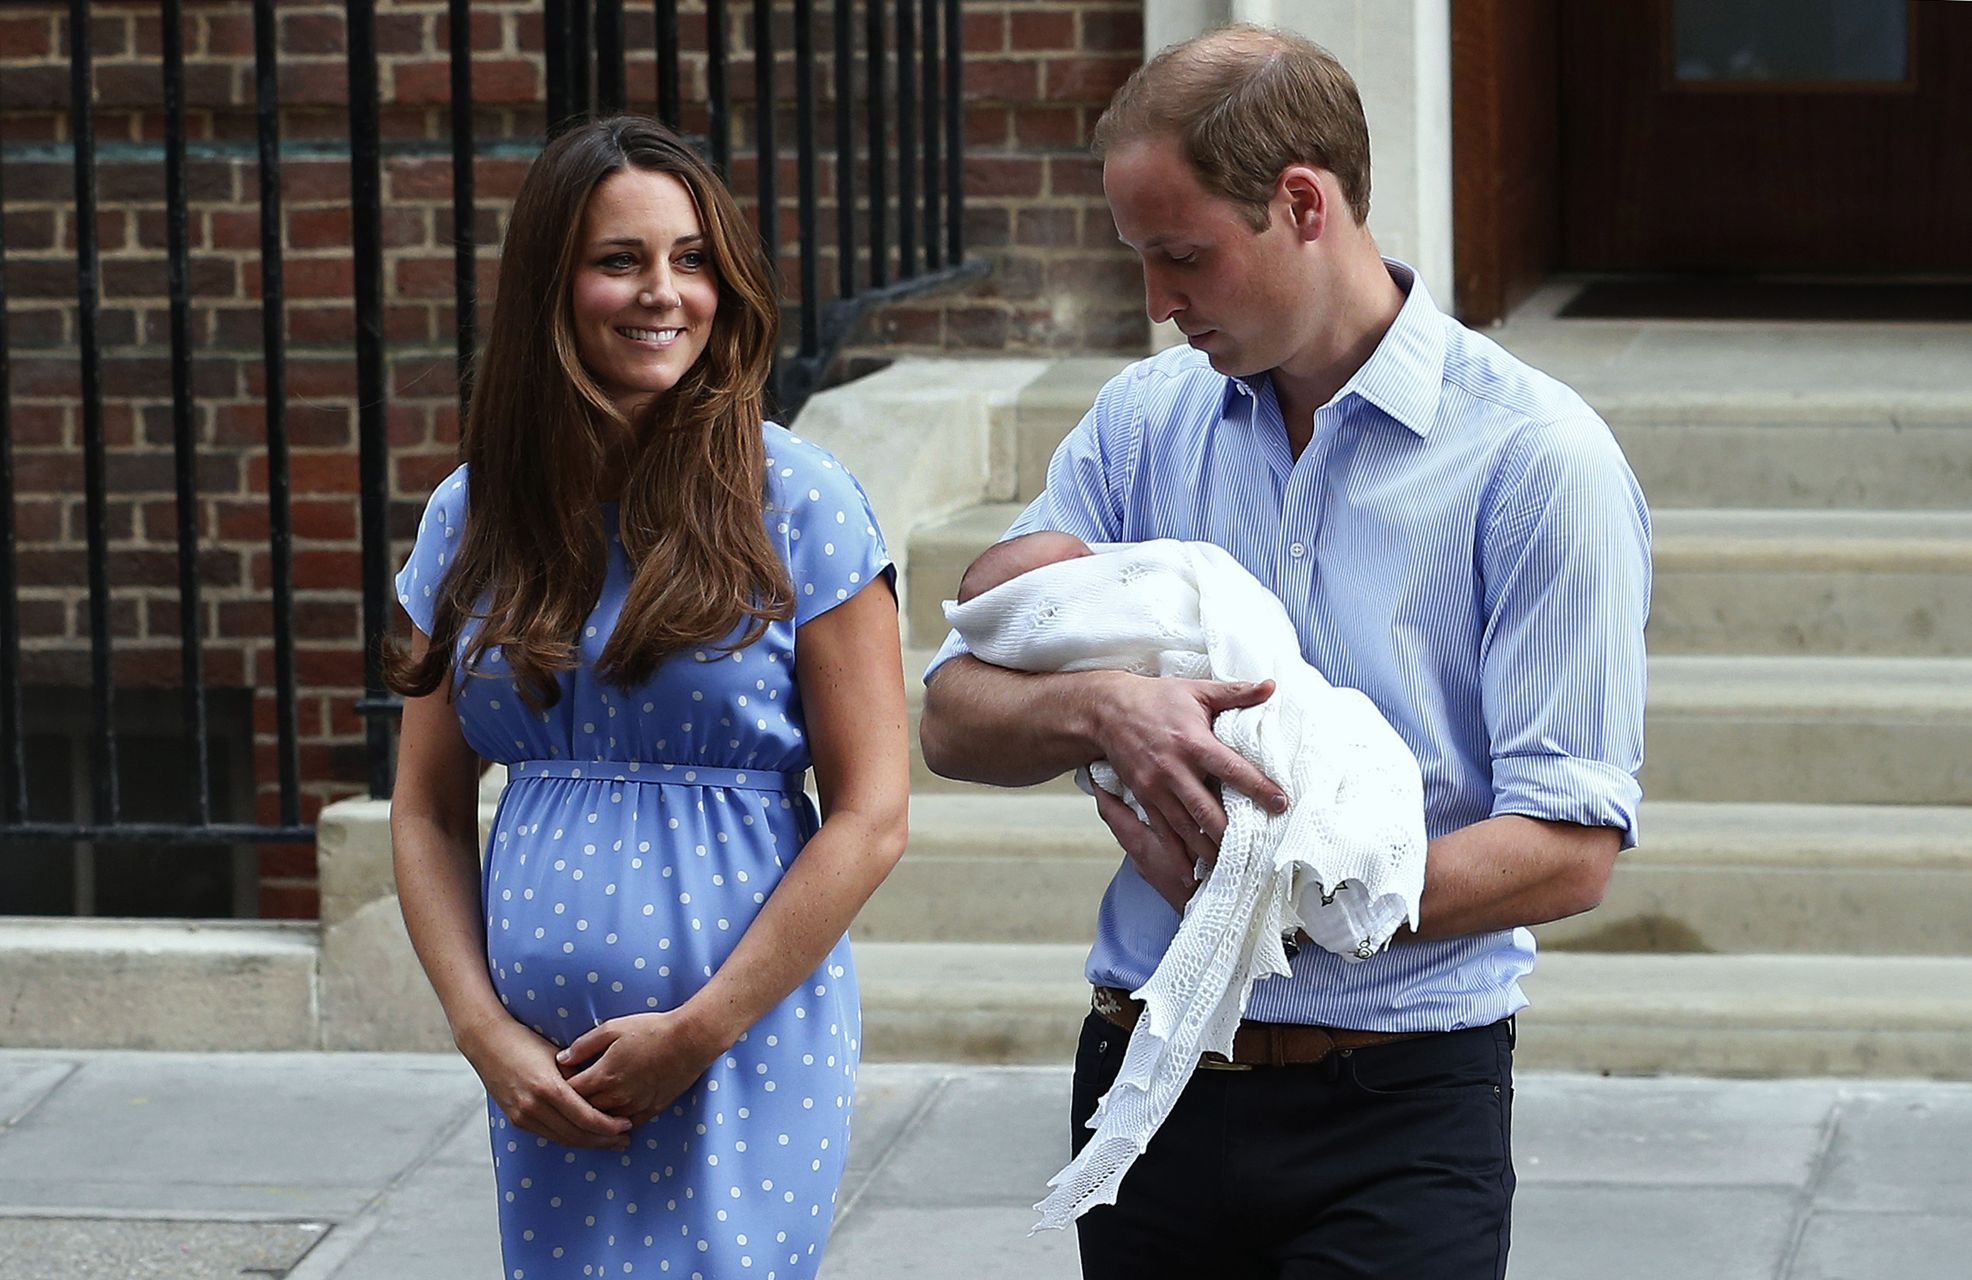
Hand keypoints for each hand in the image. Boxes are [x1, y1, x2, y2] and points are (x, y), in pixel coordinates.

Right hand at [456, 1014, 631, 1149]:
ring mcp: (522, 1116)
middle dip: (603, 1140)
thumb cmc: (527, 1041)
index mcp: (548, 1088)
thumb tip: (606, 1093)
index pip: (586, 1118)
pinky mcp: (516, 1120)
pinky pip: (549, 1135)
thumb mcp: (558, 1055)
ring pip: (562, 1139)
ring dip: (588, 1143)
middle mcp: (533, 1107)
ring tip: (609, 1142)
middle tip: (624, 1140)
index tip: (626, 1125)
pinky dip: (569, 1137)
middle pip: (576, 1134)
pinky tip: (584, 1136)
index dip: (609, 1126)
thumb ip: (579, 1077)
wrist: (487, 1042)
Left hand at [558, 1010, 726, 1127]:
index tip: (557, 1081)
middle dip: (573, 1106)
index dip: (559, 1088)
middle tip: (566, 1099)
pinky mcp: (651, 1110)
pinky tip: (611, 1119)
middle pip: (584, 1111)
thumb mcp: (613, 1028)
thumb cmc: (651, 1030)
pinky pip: (627, 1125)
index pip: (570, 1092)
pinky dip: (616, 1124)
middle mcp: (616, 1096)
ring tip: (585, 1110)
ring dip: (593, 1117)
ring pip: (604, 1122)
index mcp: (603, 1075)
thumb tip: (561, 1058)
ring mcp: (634, 1105)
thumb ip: (584, 1045)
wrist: (689, 1040)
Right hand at [1089, 674, 1286, 905]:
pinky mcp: (1143, 798)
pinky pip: (1162, 832)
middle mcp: (1175, 769)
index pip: (1233, 769)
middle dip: (1232, 833)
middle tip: (1258, 850)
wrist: (1106, 711)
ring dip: (1208, 849)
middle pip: (1208, 810)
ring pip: (1186, 828)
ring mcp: (1156, 788)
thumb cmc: (1156, 698)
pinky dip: (1177, 855)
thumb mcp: (1196, 690)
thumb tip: (1272, 686)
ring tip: (1231, 868)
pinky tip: (1191, 872)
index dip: (1259, 788)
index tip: (1281, 804)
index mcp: (1193, 742)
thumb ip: (1235, 693)